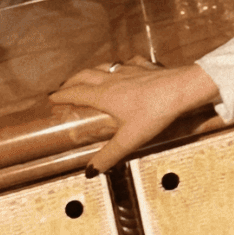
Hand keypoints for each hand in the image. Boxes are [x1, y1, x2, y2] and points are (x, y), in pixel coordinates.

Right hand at [49, 56, 218, 170]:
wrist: (182, 89)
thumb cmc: (155, 113)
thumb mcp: (129, 139)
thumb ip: (109, 155)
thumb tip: (90, 171)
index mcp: (104, 95)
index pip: (76, 93)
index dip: (61, 96)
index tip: (51, 99)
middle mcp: (113, 79)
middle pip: (85, 75)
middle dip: (71, 81)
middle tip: (63, 87)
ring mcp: (130, 70)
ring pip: (104, 66)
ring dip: (91, 71)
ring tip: (87, 76)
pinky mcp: (146, 67)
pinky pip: (129, 62)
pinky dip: (121, 65)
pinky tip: (125, 67)